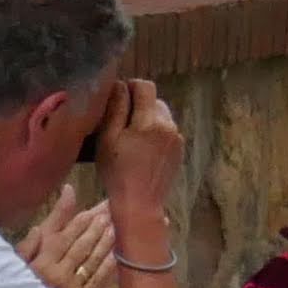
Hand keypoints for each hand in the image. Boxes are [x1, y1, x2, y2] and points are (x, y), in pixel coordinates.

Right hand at [18, 189, 115, 287]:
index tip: (91, 210)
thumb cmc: (22, 283)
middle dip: (96, 227)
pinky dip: (110, 265)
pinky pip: (99, 279)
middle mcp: (57, 275)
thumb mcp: (18, 264)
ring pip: (92, 260)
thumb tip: (36, 229)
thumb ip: (28, 245)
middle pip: (81, 246)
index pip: (62, 238)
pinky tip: (117, 253)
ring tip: (116, 227)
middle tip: (110, 211)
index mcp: (40, 264)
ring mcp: (72, 287)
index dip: (77, 223)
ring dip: (106, 243)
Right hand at [91, 79, 184, 216]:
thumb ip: (116, 108)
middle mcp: (169, 126)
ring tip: (130, 136)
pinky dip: (155, 132)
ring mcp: (177, 138)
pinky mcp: (179, 150)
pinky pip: (167, 131)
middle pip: (154, 100)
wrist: (140, 203)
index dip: (129, 87)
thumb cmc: (117, 171)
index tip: (117, 99)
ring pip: (161, 115)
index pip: (145, 86)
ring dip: (147, 118)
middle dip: (138, 104)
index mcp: (151, 121)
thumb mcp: (108, 137)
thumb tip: (119, 85)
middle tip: (120, 120)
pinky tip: (142, 148)